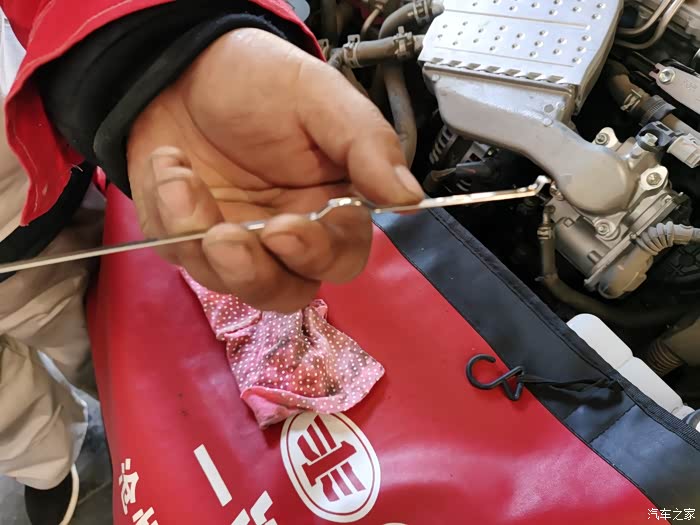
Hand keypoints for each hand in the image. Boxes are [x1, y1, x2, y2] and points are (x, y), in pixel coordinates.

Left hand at [127, 28, 422, 312]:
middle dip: (254, 272)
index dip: (316, 255)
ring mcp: (238, 242)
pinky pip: (181, 255)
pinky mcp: (190, 240)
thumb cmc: (261, 80)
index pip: (341, 257)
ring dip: (200, 241)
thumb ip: (367, 145)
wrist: (185, 66)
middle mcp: (288, 235)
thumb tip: (410, 198)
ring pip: (230, 284)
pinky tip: (170, 164)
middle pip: (286, 290)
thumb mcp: (320, 98)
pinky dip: (168, 214)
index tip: (286, 228)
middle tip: (223, 236)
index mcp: (331, 205)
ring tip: (179, 176)